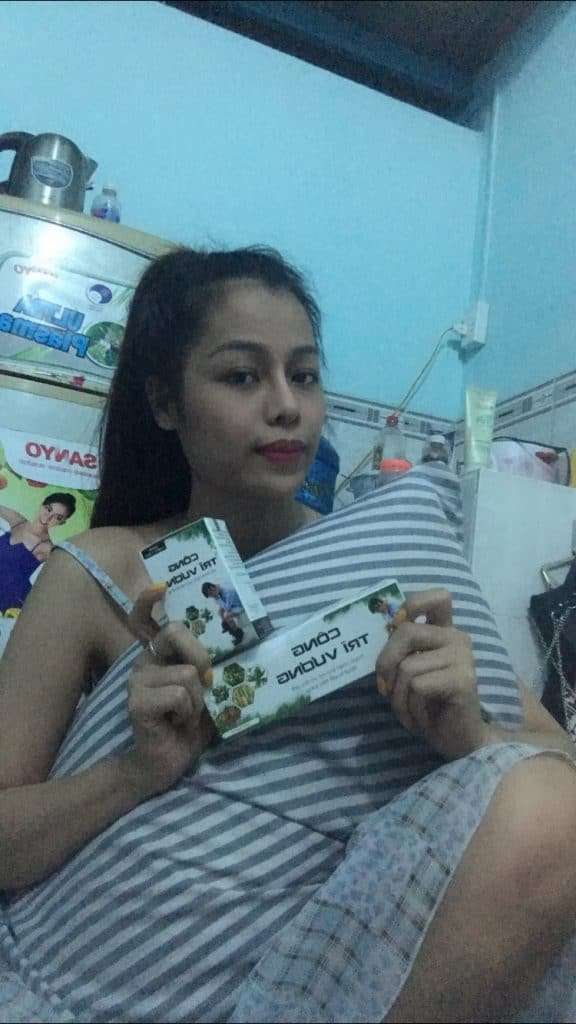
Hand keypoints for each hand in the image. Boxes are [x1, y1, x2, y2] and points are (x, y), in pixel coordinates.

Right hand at [124, 583, 215, 795]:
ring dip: (198, 701)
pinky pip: (179, 695)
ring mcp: (136, 680)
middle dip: (202, 658)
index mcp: (159, 656)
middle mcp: (144, 661)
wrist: (162, 765)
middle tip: (205, 685)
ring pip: (188, 673)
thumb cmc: (187, 728)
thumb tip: (237, 649)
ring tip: (185, 715)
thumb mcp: (203, 693)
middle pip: (176, 632)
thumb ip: (208, 670)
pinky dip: (188, 713)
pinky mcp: (136, 702)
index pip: (144, 618)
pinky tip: (175, 724)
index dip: (148, 600)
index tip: (160, 586)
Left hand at [376, 589, 488, 760]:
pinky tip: (422, 720)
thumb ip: (402, 649)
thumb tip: (384, 630)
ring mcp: (463, 657)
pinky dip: (410, 708)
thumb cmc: (428, 706)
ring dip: (397, 697)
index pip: (438, 597)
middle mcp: (457, 638)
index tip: (395, 624)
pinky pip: (417, 686)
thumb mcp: (409, 672)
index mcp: (445, 632)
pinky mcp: (464, 679)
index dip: (413, 603)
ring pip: (407, 666)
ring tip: (409, 711)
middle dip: (385, 662)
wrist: (458, 741)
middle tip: (385, 689)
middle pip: (405, 631)